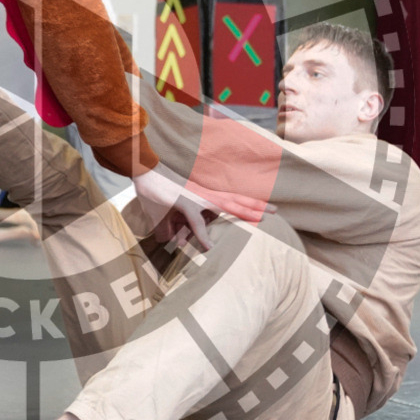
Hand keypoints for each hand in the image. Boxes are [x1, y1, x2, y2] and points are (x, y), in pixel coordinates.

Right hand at [132, 164, 270, 250]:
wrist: (144, 172)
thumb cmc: (155, 191)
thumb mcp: (167, 213)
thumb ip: (172, 227)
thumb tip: (169, 241)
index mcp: (203, 196)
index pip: (230, 199)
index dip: (247, 204)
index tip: (264, 209)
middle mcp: (204, 195)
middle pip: (235, 200)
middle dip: (255, 206)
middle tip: (276, 211)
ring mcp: (195, 197)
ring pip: (225, 205)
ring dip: (243, 211)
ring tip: (261, 219)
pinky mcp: (182, 202)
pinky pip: (195, 221)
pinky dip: (202, 234)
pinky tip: (208, 247)